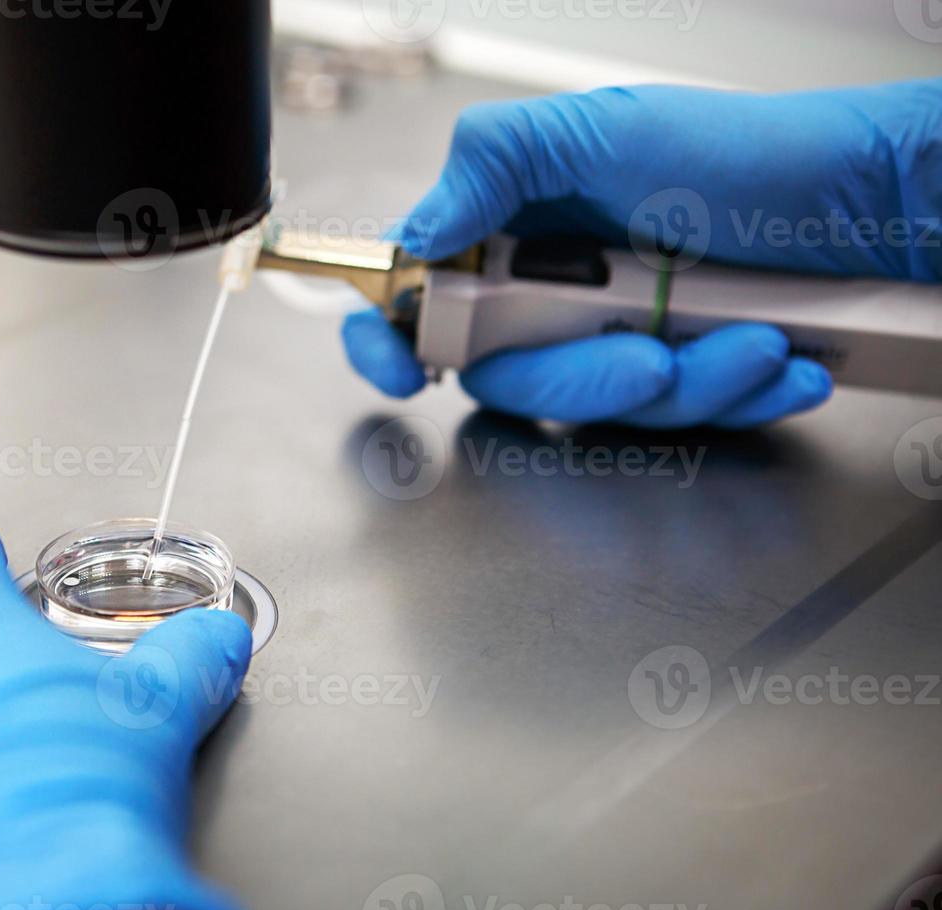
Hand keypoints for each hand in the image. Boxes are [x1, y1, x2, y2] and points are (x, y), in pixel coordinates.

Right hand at [345, 79, 941, 426]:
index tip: (406, 374)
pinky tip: (785, 359)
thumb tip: (417, 230)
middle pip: (514, 375)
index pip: (423, 293)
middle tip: (649, 358)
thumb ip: (494, 162)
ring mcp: (617, 334)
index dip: (394, 340)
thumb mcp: (608, 129)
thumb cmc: (750, 151)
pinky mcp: (681, 373)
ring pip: (605, 409)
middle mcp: (559, 288)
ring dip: (689, 386)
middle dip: (586, 379)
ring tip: (757, 338)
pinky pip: (681, 422)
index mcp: (518, 227)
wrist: (874, 198)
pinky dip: (738, 397)